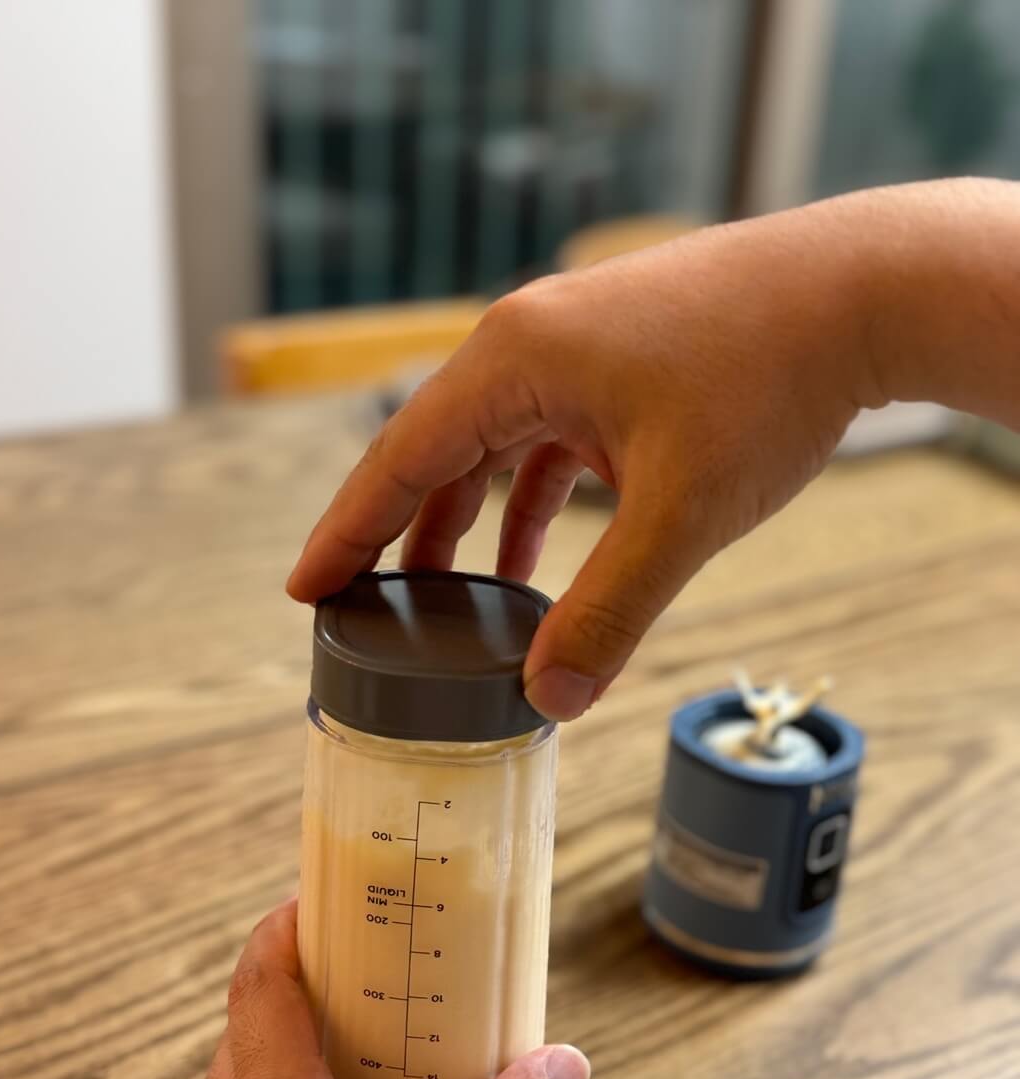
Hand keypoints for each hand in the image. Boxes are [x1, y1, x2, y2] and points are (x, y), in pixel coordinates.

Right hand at [287, 179, 1019, 720]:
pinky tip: (530, 564)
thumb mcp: (681, 513)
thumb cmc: (769, 381)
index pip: (399, 458)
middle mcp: (528, 345)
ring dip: (469, 528)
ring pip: (491, 450)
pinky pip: (546, 443)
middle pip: (433, 453)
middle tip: (357, 608)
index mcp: (514, 362)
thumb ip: (610, 610)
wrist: (864, 292)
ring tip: (446, 607)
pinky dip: (531, 505)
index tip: (301, 589)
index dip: (346, 531)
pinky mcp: (617, 365)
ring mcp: (575, 350)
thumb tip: (551, 700)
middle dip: (399, 537)